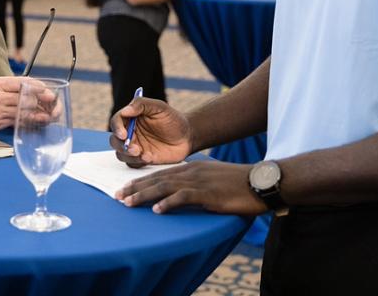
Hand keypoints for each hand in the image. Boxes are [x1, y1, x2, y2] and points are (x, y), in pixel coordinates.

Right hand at [109, 97, 191, 166]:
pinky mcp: (142, 159)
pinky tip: (150, 158)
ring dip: (128, 156)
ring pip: (121, 154)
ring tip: (143, 154)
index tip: (123, 134)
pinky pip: (133, 164)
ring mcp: (135, 147)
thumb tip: (125, 111)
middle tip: (134, 148)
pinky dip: (138, 163)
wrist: (187, 136)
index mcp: (131, 118)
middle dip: (121, 146)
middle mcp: (130, 133)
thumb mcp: (159, 107)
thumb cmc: (173, 119)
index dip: (117, 128)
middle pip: (114, 140)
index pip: (117, 121)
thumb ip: (142, 105)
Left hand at [116, 160, 265, 214]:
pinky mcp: (207, 193)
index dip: (142, 180)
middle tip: (118, 196)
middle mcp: (192, 171)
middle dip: (135, 187)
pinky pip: (183, 197)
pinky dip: (167, 203)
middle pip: (157, 178)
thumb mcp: (213, 178)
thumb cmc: (239, 183)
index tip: (126, 187)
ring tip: (128, 202)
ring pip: (164, 186)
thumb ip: (197, 183)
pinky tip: (156, 210)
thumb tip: (183, 193)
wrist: (260, 181)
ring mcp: (199, 181)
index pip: (161, 173)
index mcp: (192, 167)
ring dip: (144, 195)